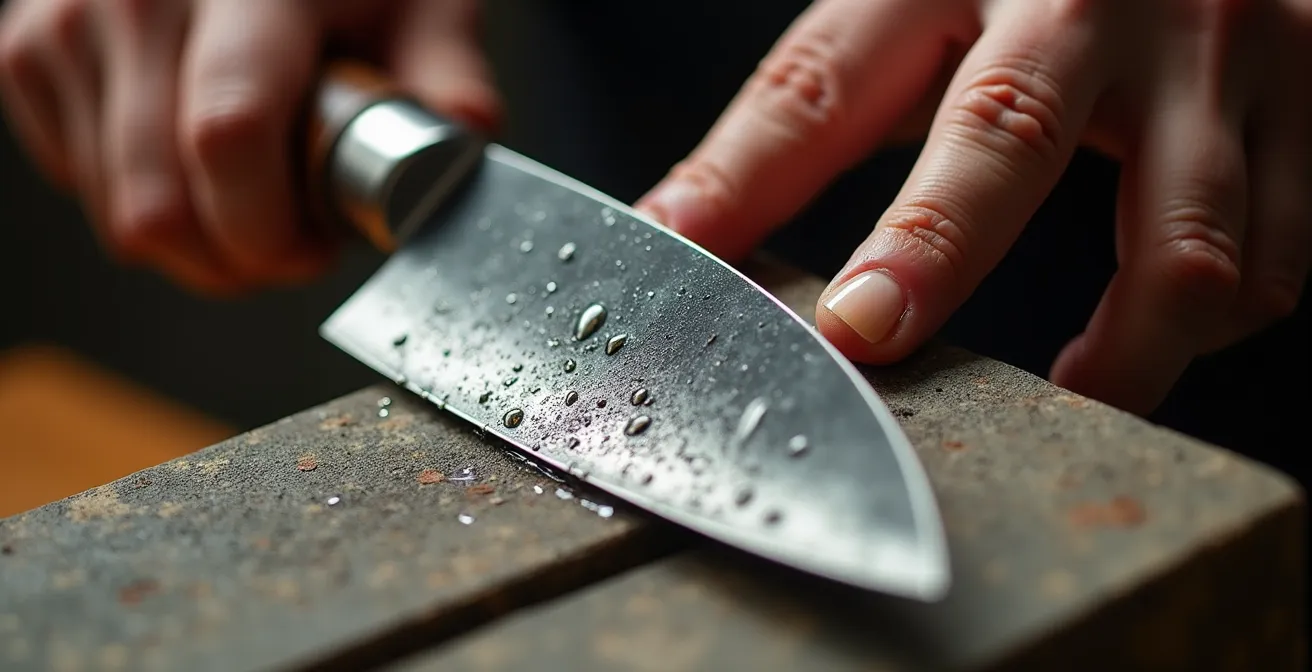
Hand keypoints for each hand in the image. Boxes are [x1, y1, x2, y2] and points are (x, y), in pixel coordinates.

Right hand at [0, 0, 499, 295]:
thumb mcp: (421, 5)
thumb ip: (445, 73)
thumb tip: (468, 134)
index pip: (228, 137)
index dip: (271, 233)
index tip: (315, 250)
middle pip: (155, 204)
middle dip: (235, 258)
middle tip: (290, 239)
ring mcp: (67, 24)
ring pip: (116, 213)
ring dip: (194, 237)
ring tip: (250, 187)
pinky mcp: (26, 51)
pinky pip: (77, 182)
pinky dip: (141, 197)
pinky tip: (189, 155)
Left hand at [636, 0, 1311, 415]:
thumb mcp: (917, 3)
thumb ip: (816, 105)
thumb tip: (685, 223)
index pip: (828, 79)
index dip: (753, 174)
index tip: (690, 251)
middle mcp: (1095, 0)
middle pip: (1004, 133)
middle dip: (933, 250)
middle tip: (870, 334)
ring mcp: (1219, 49)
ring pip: (1184, 243)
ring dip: (1121, 352)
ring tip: (1067, 393)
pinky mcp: (1308, 94)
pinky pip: (1275, 256)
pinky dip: (1210, 323)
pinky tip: (1156, 336)